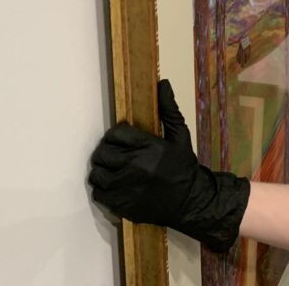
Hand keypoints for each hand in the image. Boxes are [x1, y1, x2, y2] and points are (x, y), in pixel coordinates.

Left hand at [88, 80, 249, 251]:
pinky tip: (115, 186)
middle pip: (102, 153)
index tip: (122, 140)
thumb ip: (168, 110)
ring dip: (102, 171)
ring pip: (97, 174)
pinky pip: (99, 194)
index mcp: (148, 147)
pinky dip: (104, 190)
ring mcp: (126, 188)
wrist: (191, 202)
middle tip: (115, 155)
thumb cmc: (184, 166)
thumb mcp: (180, 136)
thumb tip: (163, 83)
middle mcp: (135, 166)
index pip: (115, 133)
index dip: (116, 135)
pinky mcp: (122, 206)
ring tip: (113, 170)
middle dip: (106, 152)